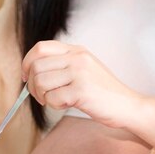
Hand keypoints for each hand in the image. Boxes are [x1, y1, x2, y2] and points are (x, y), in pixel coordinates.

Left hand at [21, 40, 154, 153]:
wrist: (127, 106)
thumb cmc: (103, 93)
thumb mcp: (84, 69)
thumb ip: (62, 66)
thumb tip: (31, 73)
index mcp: (76, 50)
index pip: (40, 48)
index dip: (27, 63)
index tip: (26, 77)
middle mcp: (77, 58)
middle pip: (36, 66)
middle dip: (33, 85)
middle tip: (42, 96)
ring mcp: (79, 73)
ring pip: (41, 82)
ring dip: (42, 96)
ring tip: (55, 101)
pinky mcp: (81, 91)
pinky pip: (52, 98)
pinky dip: (54, 105)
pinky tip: (66, 105)